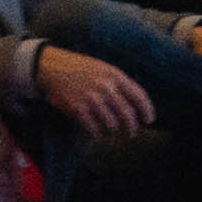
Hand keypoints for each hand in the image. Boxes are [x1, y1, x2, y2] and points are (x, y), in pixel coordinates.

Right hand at [29, 44, 157, 135]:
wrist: (52, 68)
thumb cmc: (81, 69)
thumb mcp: (104, 69)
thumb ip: (120, 84)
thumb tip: (137, 106)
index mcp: (115, 75)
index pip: (139, 96)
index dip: (147, 110)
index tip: (149, 121)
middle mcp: (105, 87)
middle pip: (127, 114)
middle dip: (132, 127)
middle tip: (132, 134)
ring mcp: (91, 98)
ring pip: (112, 124)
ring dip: (112, 130)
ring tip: (111, 129)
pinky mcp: (78, 109)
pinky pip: (94, 128)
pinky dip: (97, 133)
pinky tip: (97, 132)